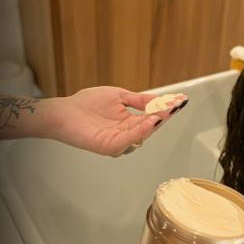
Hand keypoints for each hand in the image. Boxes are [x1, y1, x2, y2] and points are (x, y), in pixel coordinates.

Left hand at [45, 86, 187, 156]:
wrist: (63, 111)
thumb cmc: (86, 104)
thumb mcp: (119, 96)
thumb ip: (139, 100)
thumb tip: (160, 99)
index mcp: (130, 122)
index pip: (152, 116)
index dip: (166, 109)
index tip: (180, 101)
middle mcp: (127, 134)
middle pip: (151, 127)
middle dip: (164, 116)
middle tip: (175, 106)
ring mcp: (119, 142)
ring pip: (142, 134)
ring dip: (154, 123)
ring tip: (163, 112)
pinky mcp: (109, 146)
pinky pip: (128, 140)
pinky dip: (140, 131)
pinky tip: (149, 121)